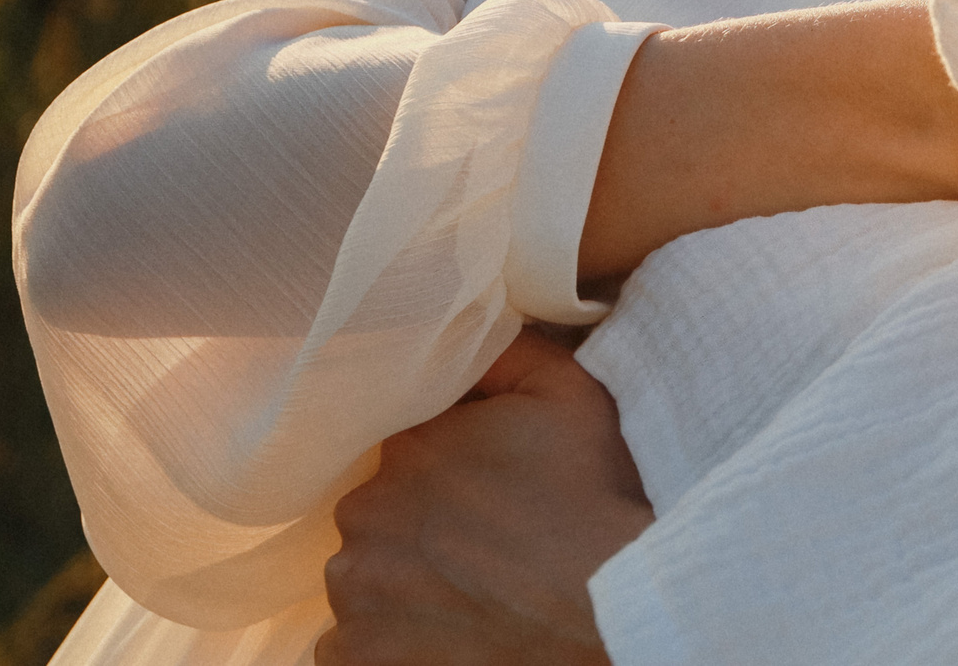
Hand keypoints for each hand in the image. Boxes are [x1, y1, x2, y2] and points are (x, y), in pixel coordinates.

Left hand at [318, 330, 652, 665]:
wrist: (606, 605)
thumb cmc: (590, 497)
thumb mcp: (567, 391)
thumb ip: (503, 349)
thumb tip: (465, 325)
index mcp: (404, 445)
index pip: (401, 444)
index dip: (441, 467)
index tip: (479, 488)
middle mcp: (363, 515)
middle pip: (379, 514)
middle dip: (417, 526)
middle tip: (480, 544)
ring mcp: (355, 593)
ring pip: (363, 579)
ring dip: (399, 584)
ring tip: (465, 593)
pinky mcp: (358, 658)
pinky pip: (351, 646)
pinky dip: (388, 640)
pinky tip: (442, 630)